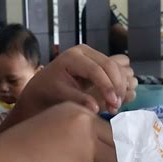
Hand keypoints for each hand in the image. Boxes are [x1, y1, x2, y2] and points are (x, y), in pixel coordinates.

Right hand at [0, 102, 116, 161]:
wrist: (11, 161)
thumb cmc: (24, 145)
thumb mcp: (52, 126)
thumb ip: (75, 130)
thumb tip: (98, 145)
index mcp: (75, 109)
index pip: (103, 126)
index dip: (100, 142)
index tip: (93, 152)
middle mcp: (85, 122)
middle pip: (113, 141)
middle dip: (104, 156)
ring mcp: (88, 143)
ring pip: (109, 159)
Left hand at [16, 45, 135, 117]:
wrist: (42, 86)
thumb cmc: (48, 90)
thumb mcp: (60, 94)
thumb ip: (78, 99)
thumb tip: (95, 108)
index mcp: (72, 57)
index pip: (95, 70)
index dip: (107, 86)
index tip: (113, 103)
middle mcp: (84, 51)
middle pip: (109, 65)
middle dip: (116, 86)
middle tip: (116, 105)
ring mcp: (92, 55)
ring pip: (115, 66)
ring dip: (120, 86)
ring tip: (116, 105)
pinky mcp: (97, 62)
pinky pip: (114, 70)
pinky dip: (118, 84)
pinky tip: (116, 99)